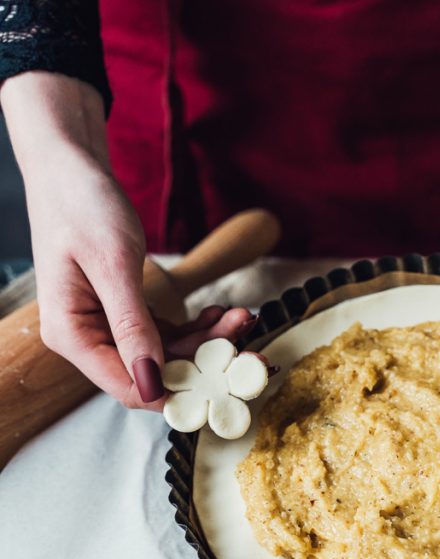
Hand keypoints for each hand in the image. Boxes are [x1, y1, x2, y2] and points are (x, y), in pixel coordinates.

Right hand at [1, 72, 260, 407]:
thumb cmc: (82, 205)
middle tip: (248, 342)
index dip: (178, 392)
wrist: (71, 166)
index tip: (226, 383)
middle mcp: (87, 339)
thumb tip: (152, 382)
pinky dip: (194, 325)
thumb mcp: (114, 265)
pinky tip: (220, 312)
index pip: (129, 387)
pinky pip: (165, 332)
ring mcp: (106, 327)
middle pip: (153, 374)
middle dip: (203, 361)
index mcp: (72, 336)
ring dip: (205, 340)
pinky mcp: (124, 313)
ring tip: (240, 316)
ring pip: (165, 354)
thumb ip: (133, 326)